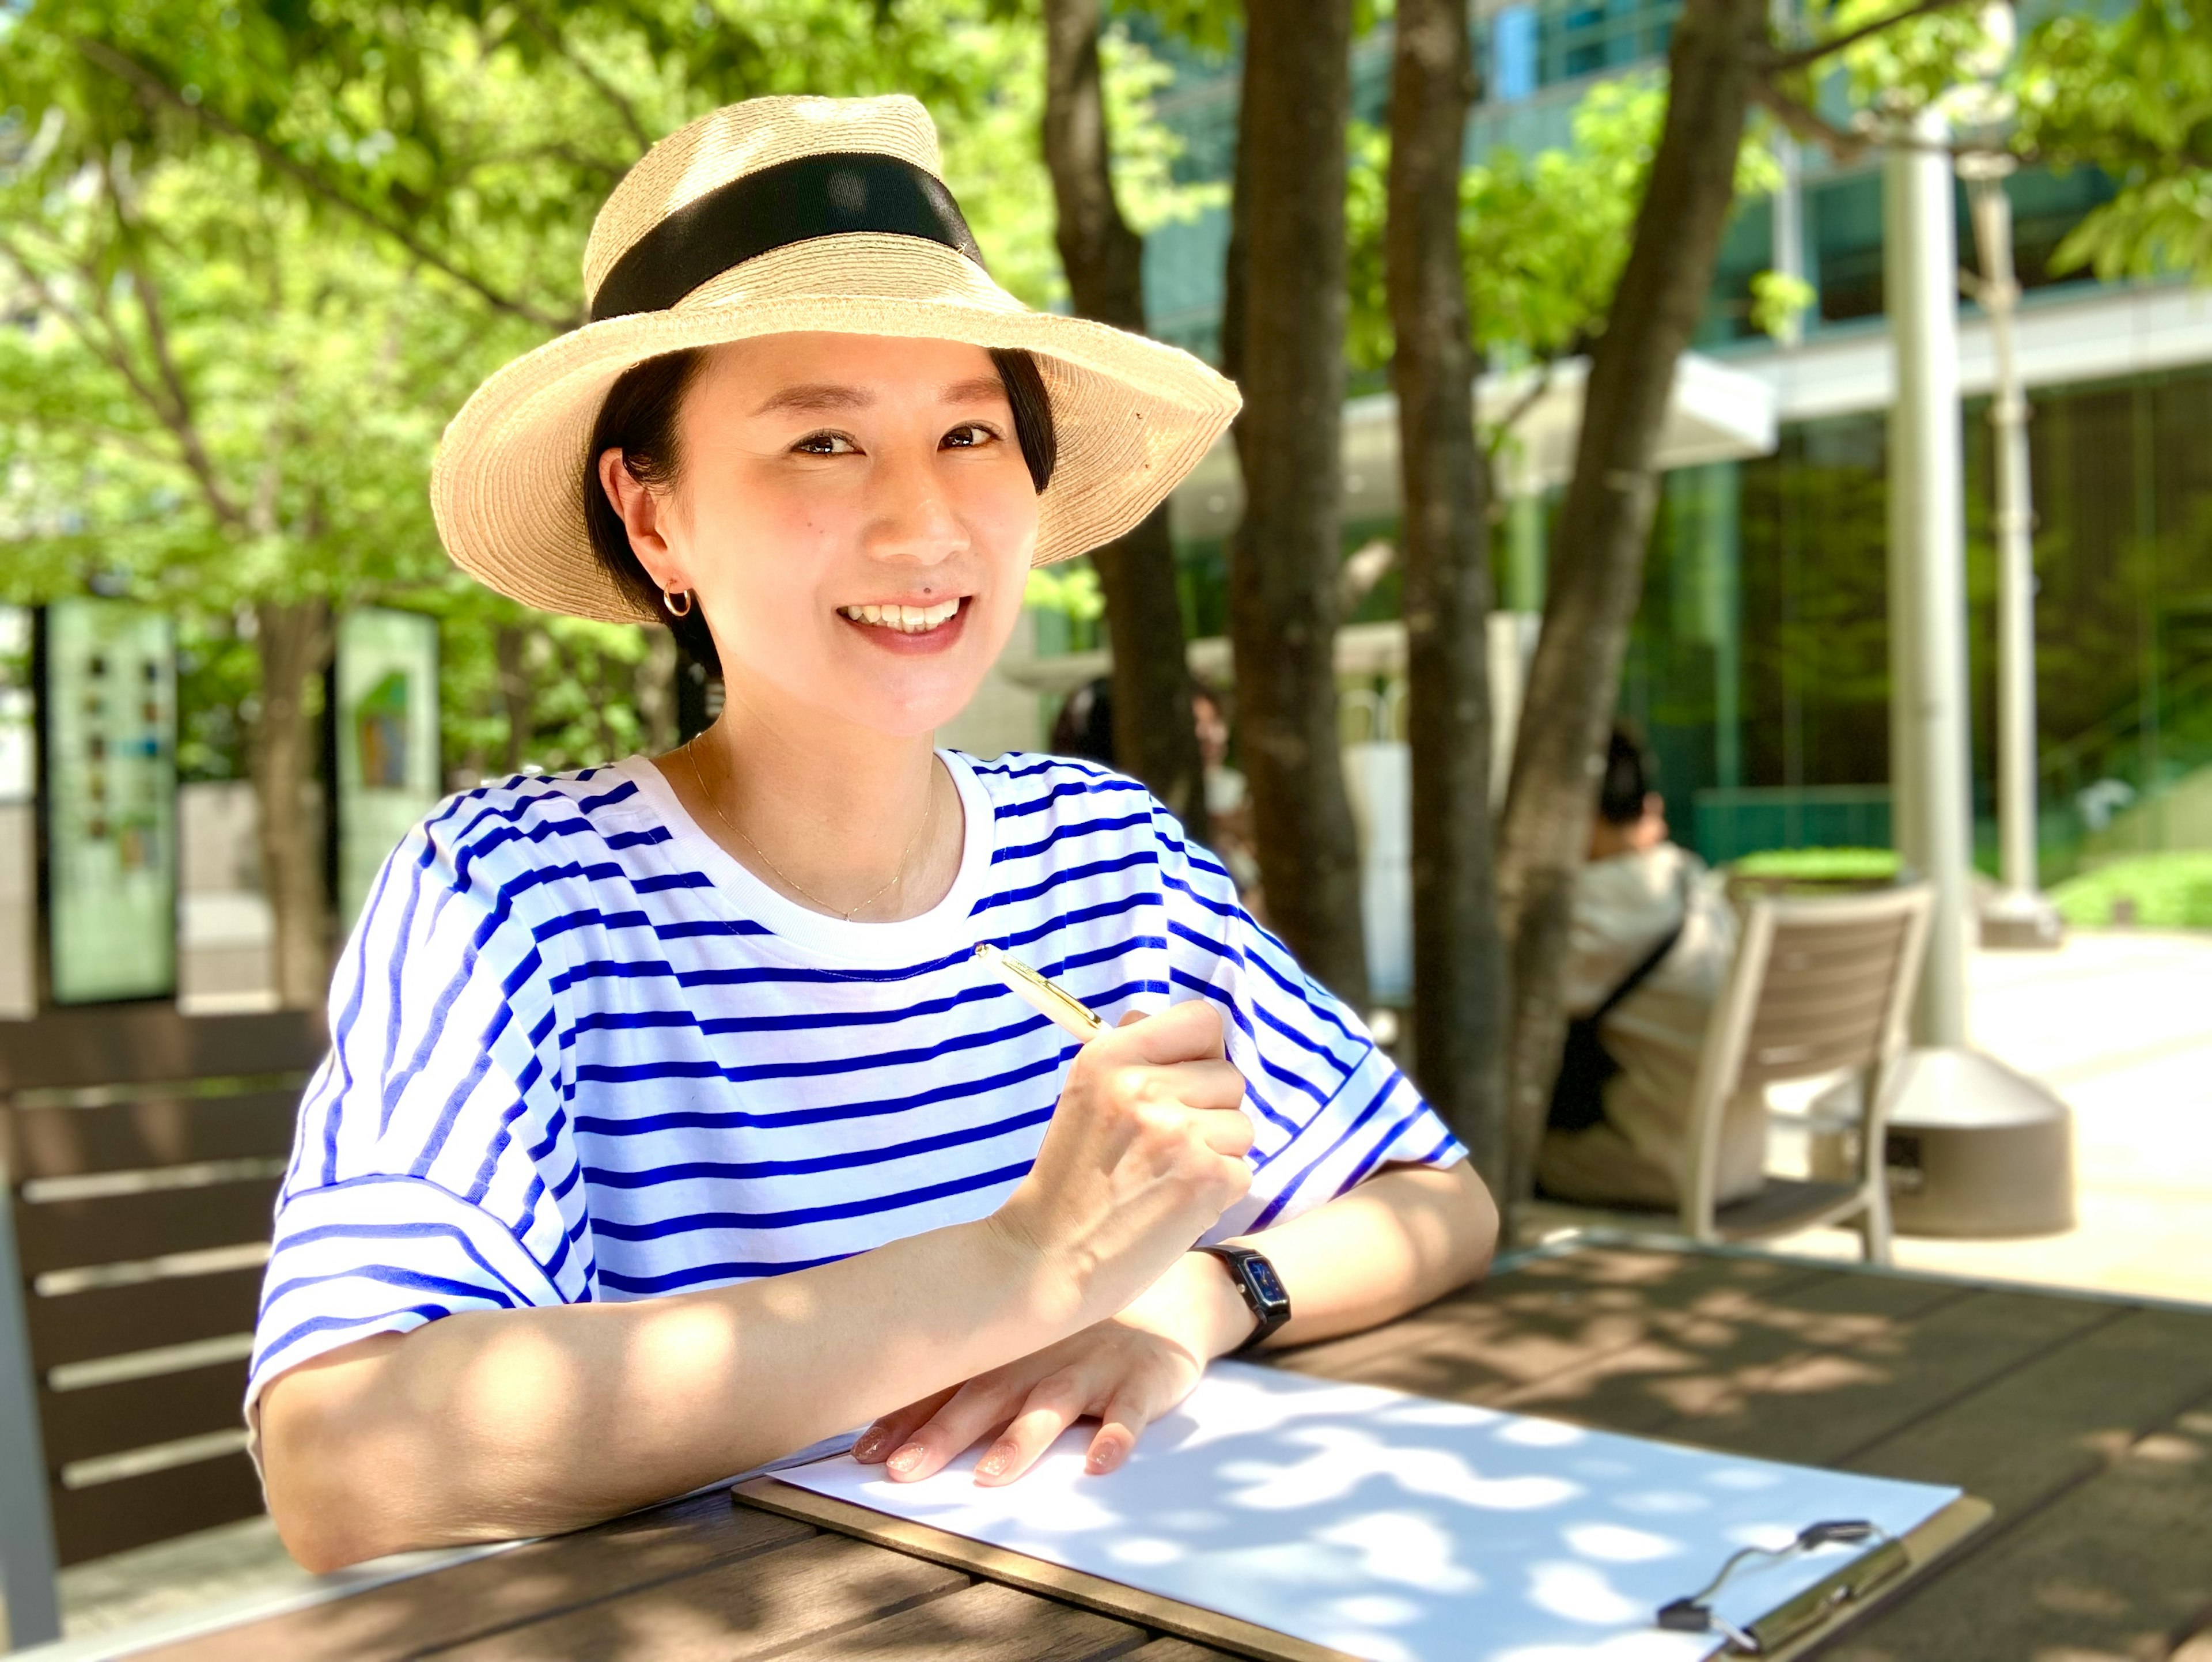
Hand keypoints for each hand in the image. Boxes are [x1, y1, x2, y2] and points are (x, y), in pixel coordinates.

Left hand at [854, 1251, 1252, 1483]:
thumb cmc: (1072, 1336)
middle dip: (943, 1434)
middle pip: (986, 1398)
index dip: (904, 1419)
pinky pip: (1130, 1411)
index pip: (946, 1387)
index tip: (863, 1453)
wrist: (1165, 1299)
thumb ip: (966, 1375)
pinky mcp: (1140, 1380)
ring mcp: (1091, 1367)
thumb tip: (884, 1411)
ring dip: (1021, 1440)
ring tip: (992, 1474)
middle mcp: (1040, 1357)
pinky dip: (1117, 1436)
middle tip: (903, 1471)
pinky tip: (1100, 1463)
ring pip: (1052, 1405)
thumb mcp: (1020, 1345)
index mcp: (1005, 1351)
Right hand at [990, 1002, 1253, 1329]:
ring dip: (1215, 1154)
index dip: (1202, 1053)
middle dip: (1209, 1112)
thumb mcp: (1084, 1096)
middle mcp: (1144, 1087)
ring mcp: (1178, 1132)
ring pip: (1241, 1126)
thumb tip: (1169, 1020)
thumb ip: (1131, 1055)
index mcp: (1111, 1056)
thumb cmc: (1071, 1181)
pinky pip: (1242, 1170)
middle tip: (1162, 1148)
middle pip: (1229, 1077)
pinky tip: (1172, 1205)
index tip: (1183, 1083)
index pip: (1202, 1020)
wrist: (1046, 1260)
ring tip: (1165, 1178)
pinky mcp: (1206, 1178)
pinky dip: (1216, 1192)